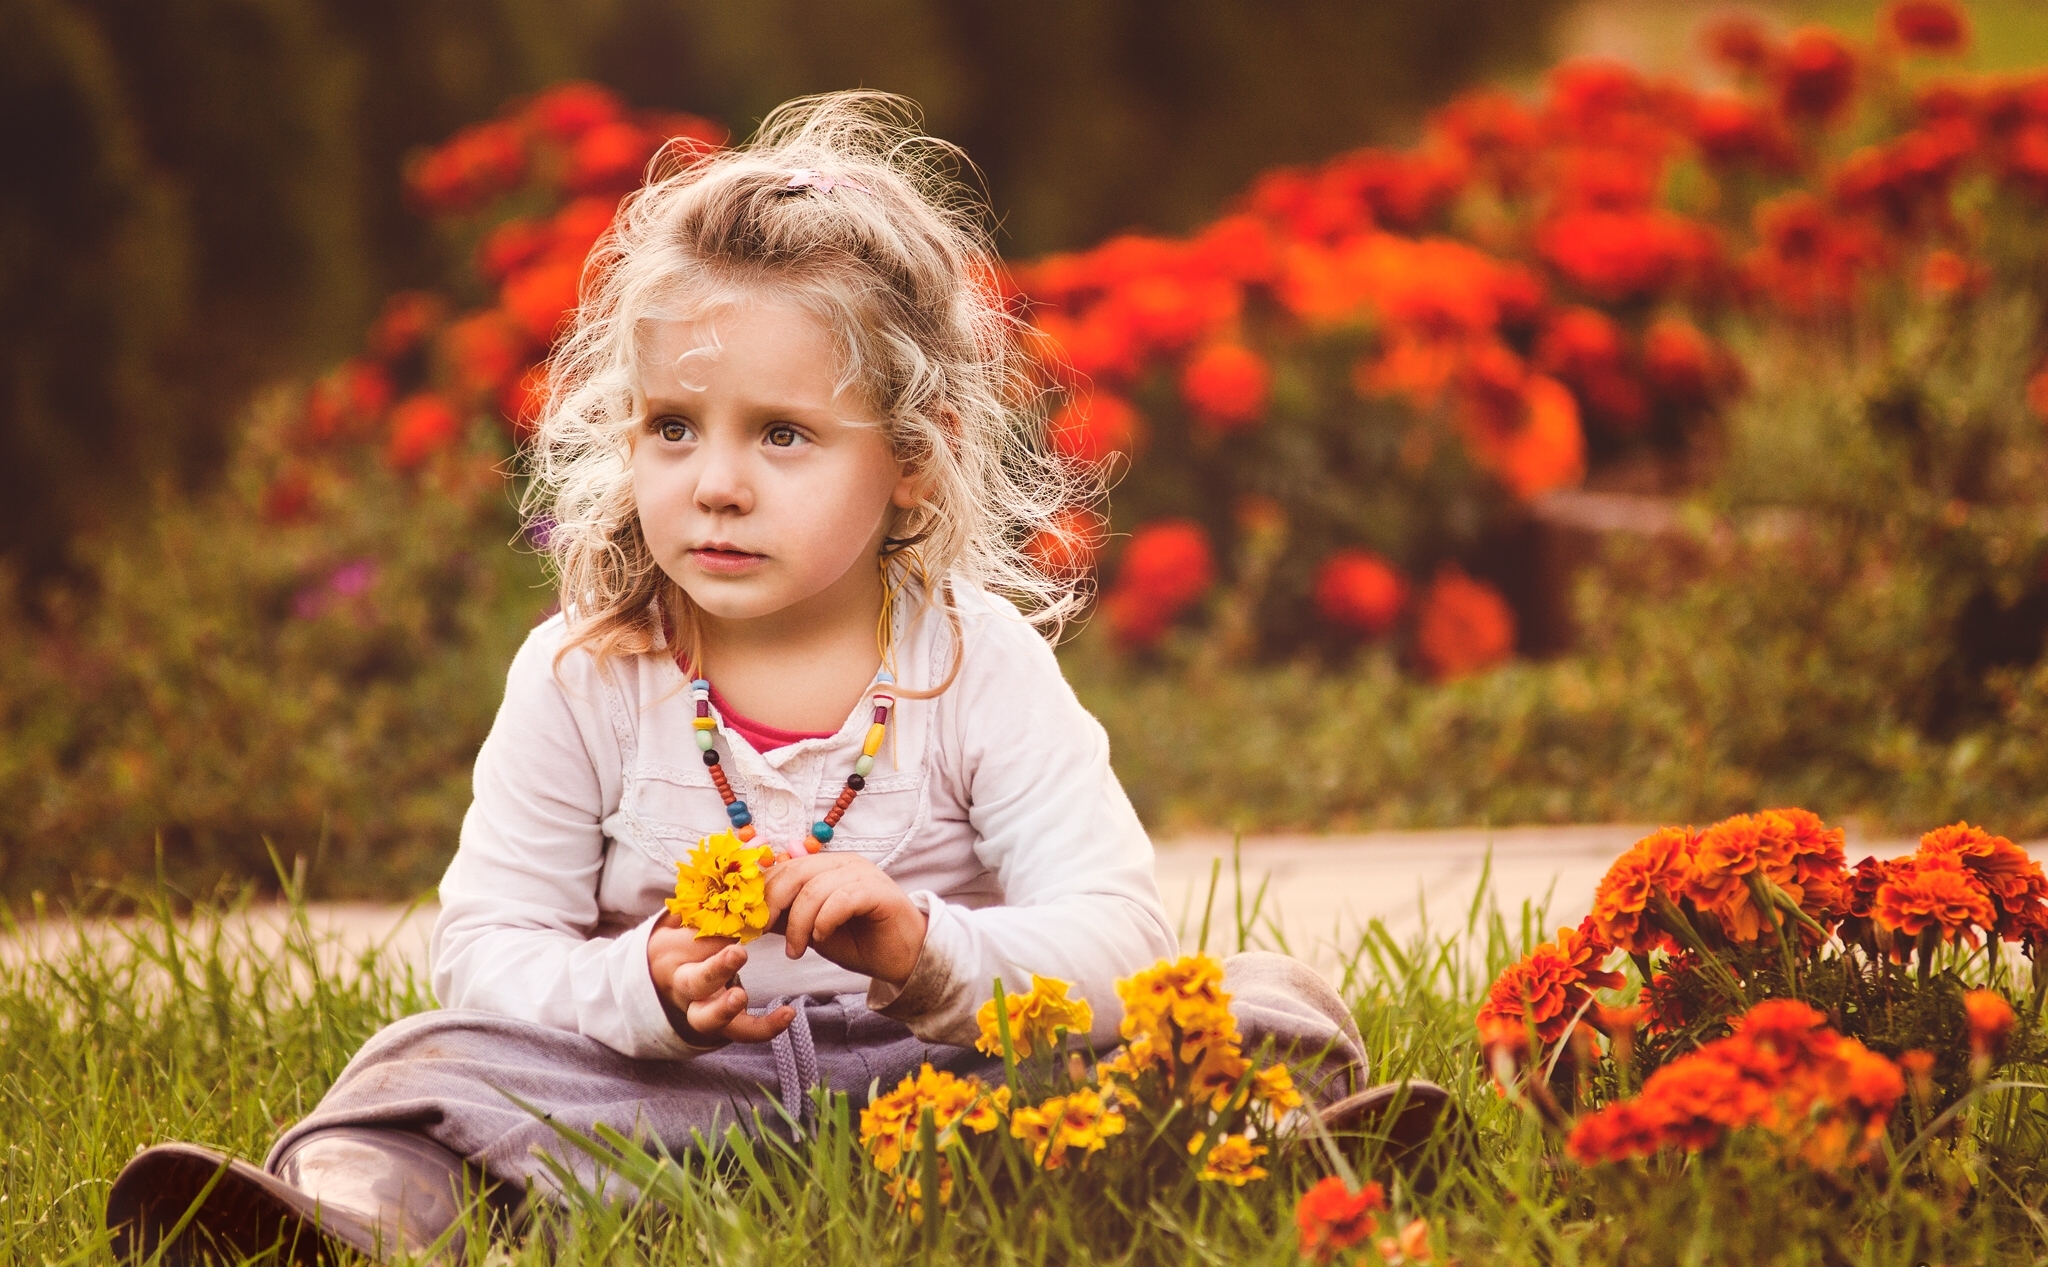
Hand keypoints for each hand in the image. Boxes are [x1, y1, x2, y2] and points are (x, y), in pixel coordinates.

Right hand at [647, 911, 793, 1044]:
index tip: (735, 912)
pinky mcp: (720, 1026)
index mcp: (671, 949)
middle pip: (694, 981)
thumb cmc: (687, 938)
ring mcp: (699, 1008)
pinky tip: (788, 1014)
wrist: (667, 979)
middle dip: (715, 968)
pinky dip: (765, 1028)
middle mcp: (682, 982)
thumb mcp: (688, 916)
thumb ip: (709, 897)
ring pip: (705, 1017)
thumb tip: (752, 860)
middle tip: (738, 952)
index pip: (689, 940)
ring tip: (741, 997)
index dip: (713, 929)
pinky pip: (740, 1032)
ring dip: (723, 1009)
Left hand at [763, 853, 927, 985]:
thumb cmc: (861, 943)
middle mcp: (844, 864)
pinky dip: (825, 920)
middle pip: (795, 872)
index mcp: (827, 867)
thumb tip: (754, 915)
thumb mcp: (813, 931)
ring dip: (798, 923)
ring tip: (796, 950)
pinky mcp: (879, 891)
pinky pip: (842, 898)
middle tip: (766, 934)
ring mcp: (863, 874)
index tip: (751, 922)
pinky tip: (821, 937)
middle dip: (774, 904)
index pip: (785, 867)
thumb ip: (788, 917)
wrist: (905, 958)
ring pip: (815, 888)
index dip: (763, 892)